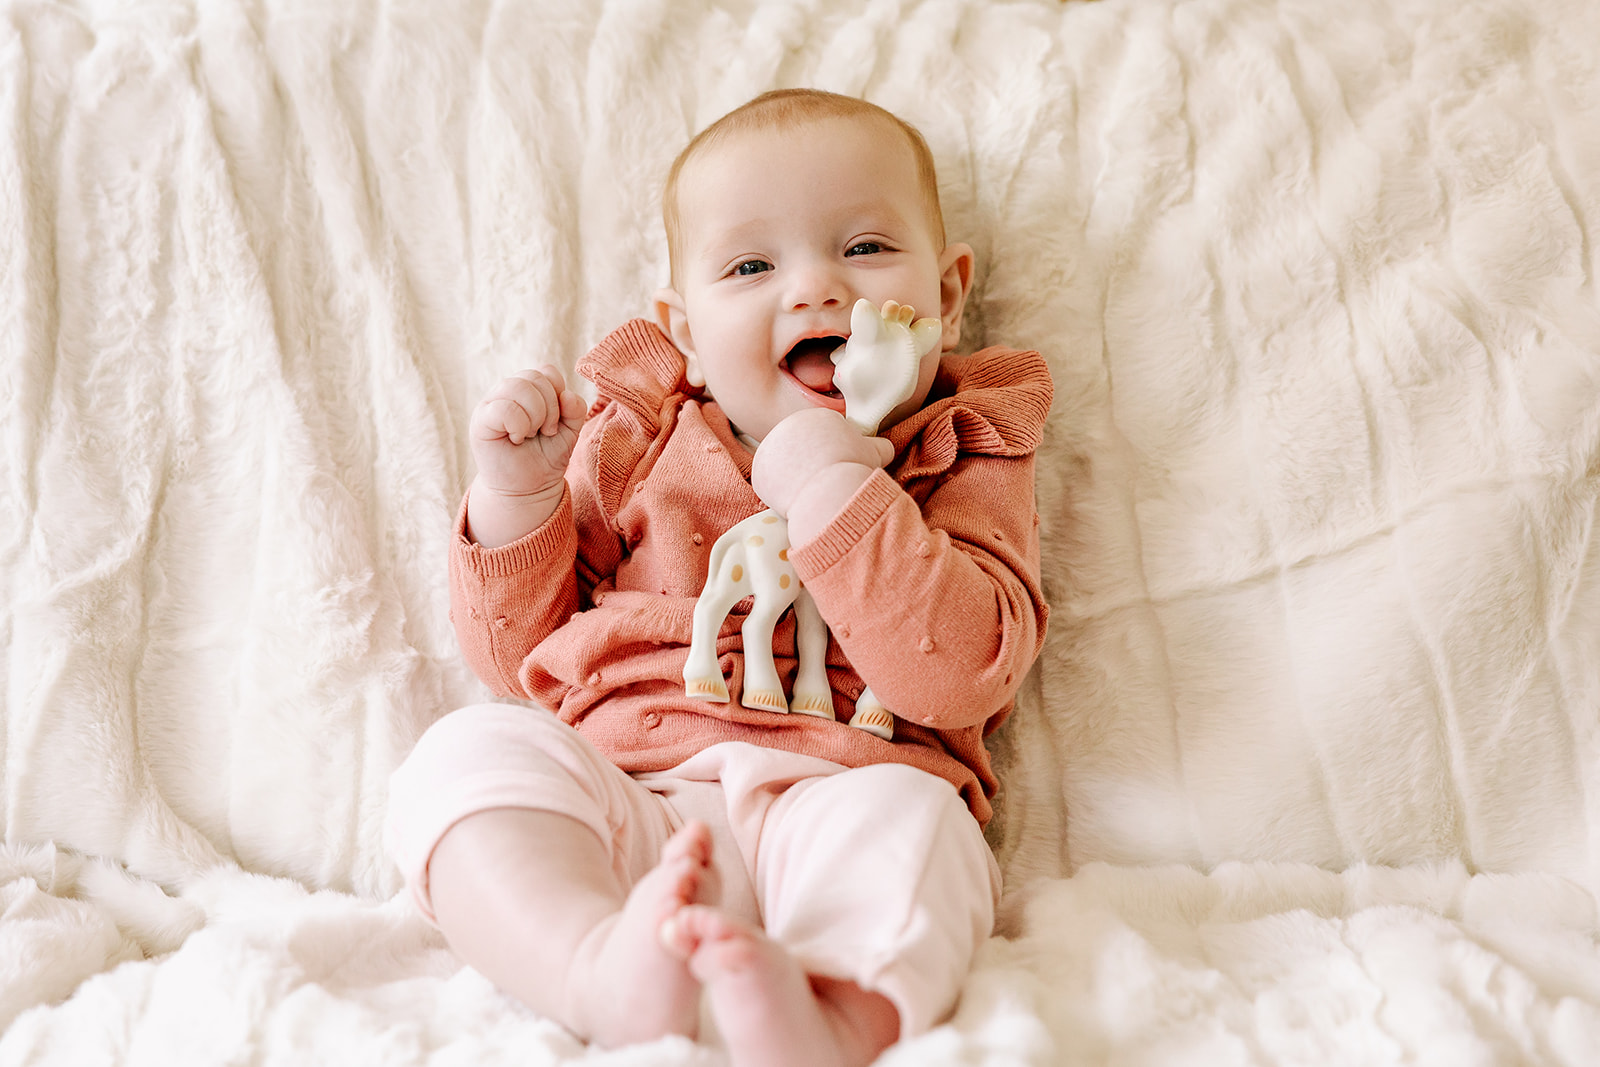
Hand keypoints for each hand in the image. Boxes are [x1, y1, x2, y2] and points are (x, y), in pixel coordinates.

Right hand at [469, 365, 587, 499]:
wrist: (528, 489)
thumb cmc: (545, 457)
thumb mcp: (569, 432)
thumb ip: (575, 410)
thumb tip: (567, 395)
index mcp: (528, 390)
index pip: (547, 372)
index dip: (558, 394)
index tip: (556, 422)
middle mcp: (507, 392)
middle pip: (534, 377)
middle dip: (550, 408)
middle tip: (546, 431)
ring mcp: (491, 404)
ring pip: (518, 386)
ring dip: (534, 415)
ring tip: (530, 435)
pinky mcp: (480, 421)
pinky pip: (503, 408)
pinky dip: (518, 425)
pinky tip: (516, 438)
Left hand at [751, 407, 893, 518]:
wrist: (826, 488)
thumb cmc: (852, 467)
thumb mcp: (873, 453)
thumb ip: (878, 446)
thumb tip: (886, 448)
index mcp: (817, 417)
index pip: (823, 437)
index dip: (833, 456)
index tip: (837, 469)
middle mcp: (789, 425)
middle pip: (801, 449)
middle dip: (811, 464)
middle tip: (824, 481)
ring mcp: (771, 446)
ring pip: (785, 465)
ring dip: (795, 477)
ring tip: (810, 490)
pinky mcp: (759, 468)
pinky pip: (771, 482)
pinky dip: (780, 492)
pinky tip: (793, 498)